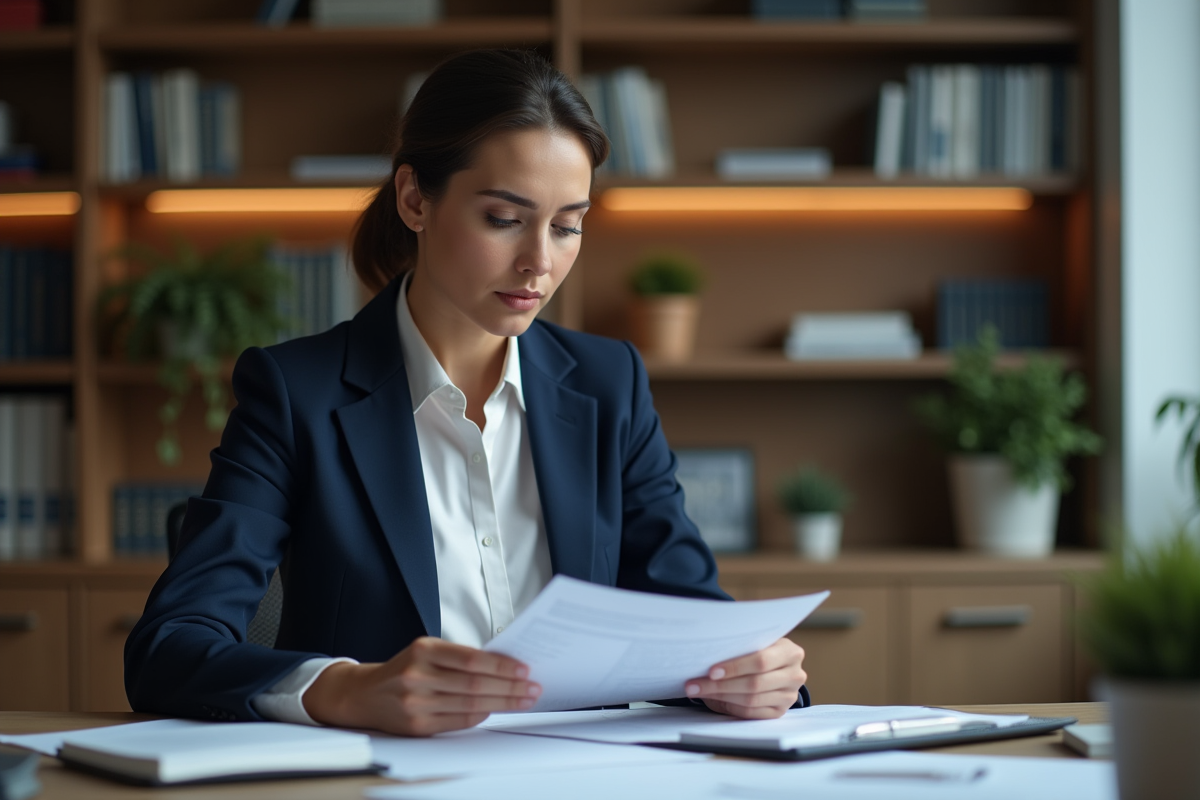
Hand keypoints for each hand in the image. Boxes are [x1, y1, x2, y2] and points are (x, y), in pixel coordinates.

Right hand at [303, 637, 540, 735]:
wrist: (363, 694)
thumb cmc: (403, 669)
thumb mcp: (425, 651)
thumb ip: (458, 657)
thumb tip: (503, 666)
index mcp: (423, 650)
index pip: (472, 659)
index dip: (502, 665)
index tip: (524, 669)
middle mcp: (418, 676)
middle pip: (475, 684)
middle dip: (510, 687)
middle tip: (533, 687)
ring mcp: (416, 703)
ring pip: (470, 704)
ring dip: (502, 703)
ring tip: (524, 699)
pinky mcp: (417, 726)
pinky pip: (458, 721)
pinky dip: (480, 715)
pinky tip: (495, 709)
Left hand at [684, 637, 805, 718]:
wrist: (775, 667)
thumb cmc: (759, 651)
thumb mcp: (756, 643)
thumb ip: (739, 648)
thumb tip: (705, 657)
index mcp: (790, 652)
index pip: (761, 661)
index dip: (735, 667)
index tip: (711, 671)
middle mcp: (795, 675)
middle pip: (754, 683)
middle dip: (720, 685)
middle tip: (695, 684)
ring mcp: (789, 696)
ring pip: (751, 700)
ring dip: (721, 696)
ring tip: (698, 690)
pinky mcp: (780, 712)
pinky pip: (751, 713)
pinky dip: (730, 707)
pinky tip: (714, 699)